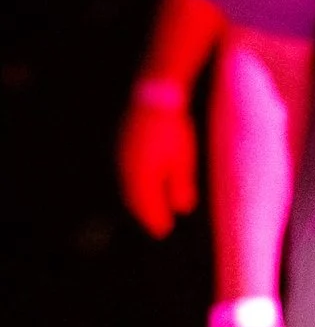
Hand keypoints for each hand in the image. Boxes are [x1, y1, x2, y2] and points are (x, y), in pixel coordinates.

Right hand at [117, 90, 197, 234]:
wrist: (155, 95)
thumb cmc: (173, 128)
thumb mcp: (183, 160)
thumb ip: (181, 185)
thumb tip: (181, 209)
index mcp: (140, 174)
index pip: (145, 205)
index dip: (154, 220)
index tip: (163, 231)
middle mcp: (125, 167)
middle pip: (134, 198)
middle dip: (146, 213)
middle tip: (158, 226)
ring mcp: (120, 154)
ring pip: (128, 185)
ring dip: (138, 200)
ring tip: (150, 209)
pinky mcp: (121, 144)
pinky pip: (126, 172)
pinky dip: (134, 184)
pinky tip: (144, 184)